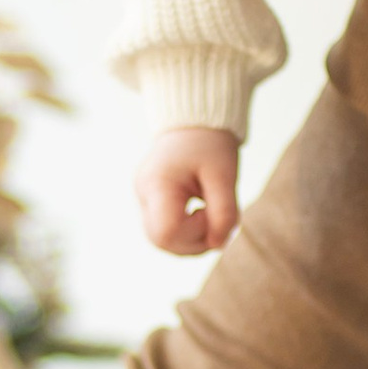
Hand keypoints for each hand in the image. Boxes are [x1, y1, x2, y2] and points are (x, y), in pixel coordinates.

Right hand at [136, 126, 241, 254]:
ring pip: (162, 241)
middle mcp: (143, 194)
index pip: (167, 232)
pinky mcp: (150, 203)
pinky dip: (187, 231)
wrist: (194, 122)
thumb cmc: (210, 145)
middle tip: (216, 219)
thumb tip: (218, 246)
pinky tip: (201, 213)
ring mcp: (143, 199)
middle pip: (162, 241)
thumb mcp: (224, 176)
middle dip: (195, 242)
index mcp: (157, 184)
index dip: (195, 234)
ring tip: (210, 214)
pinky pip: (165, 230)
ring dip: (192, 238)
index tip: (212, 212)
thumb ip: (224, 212)